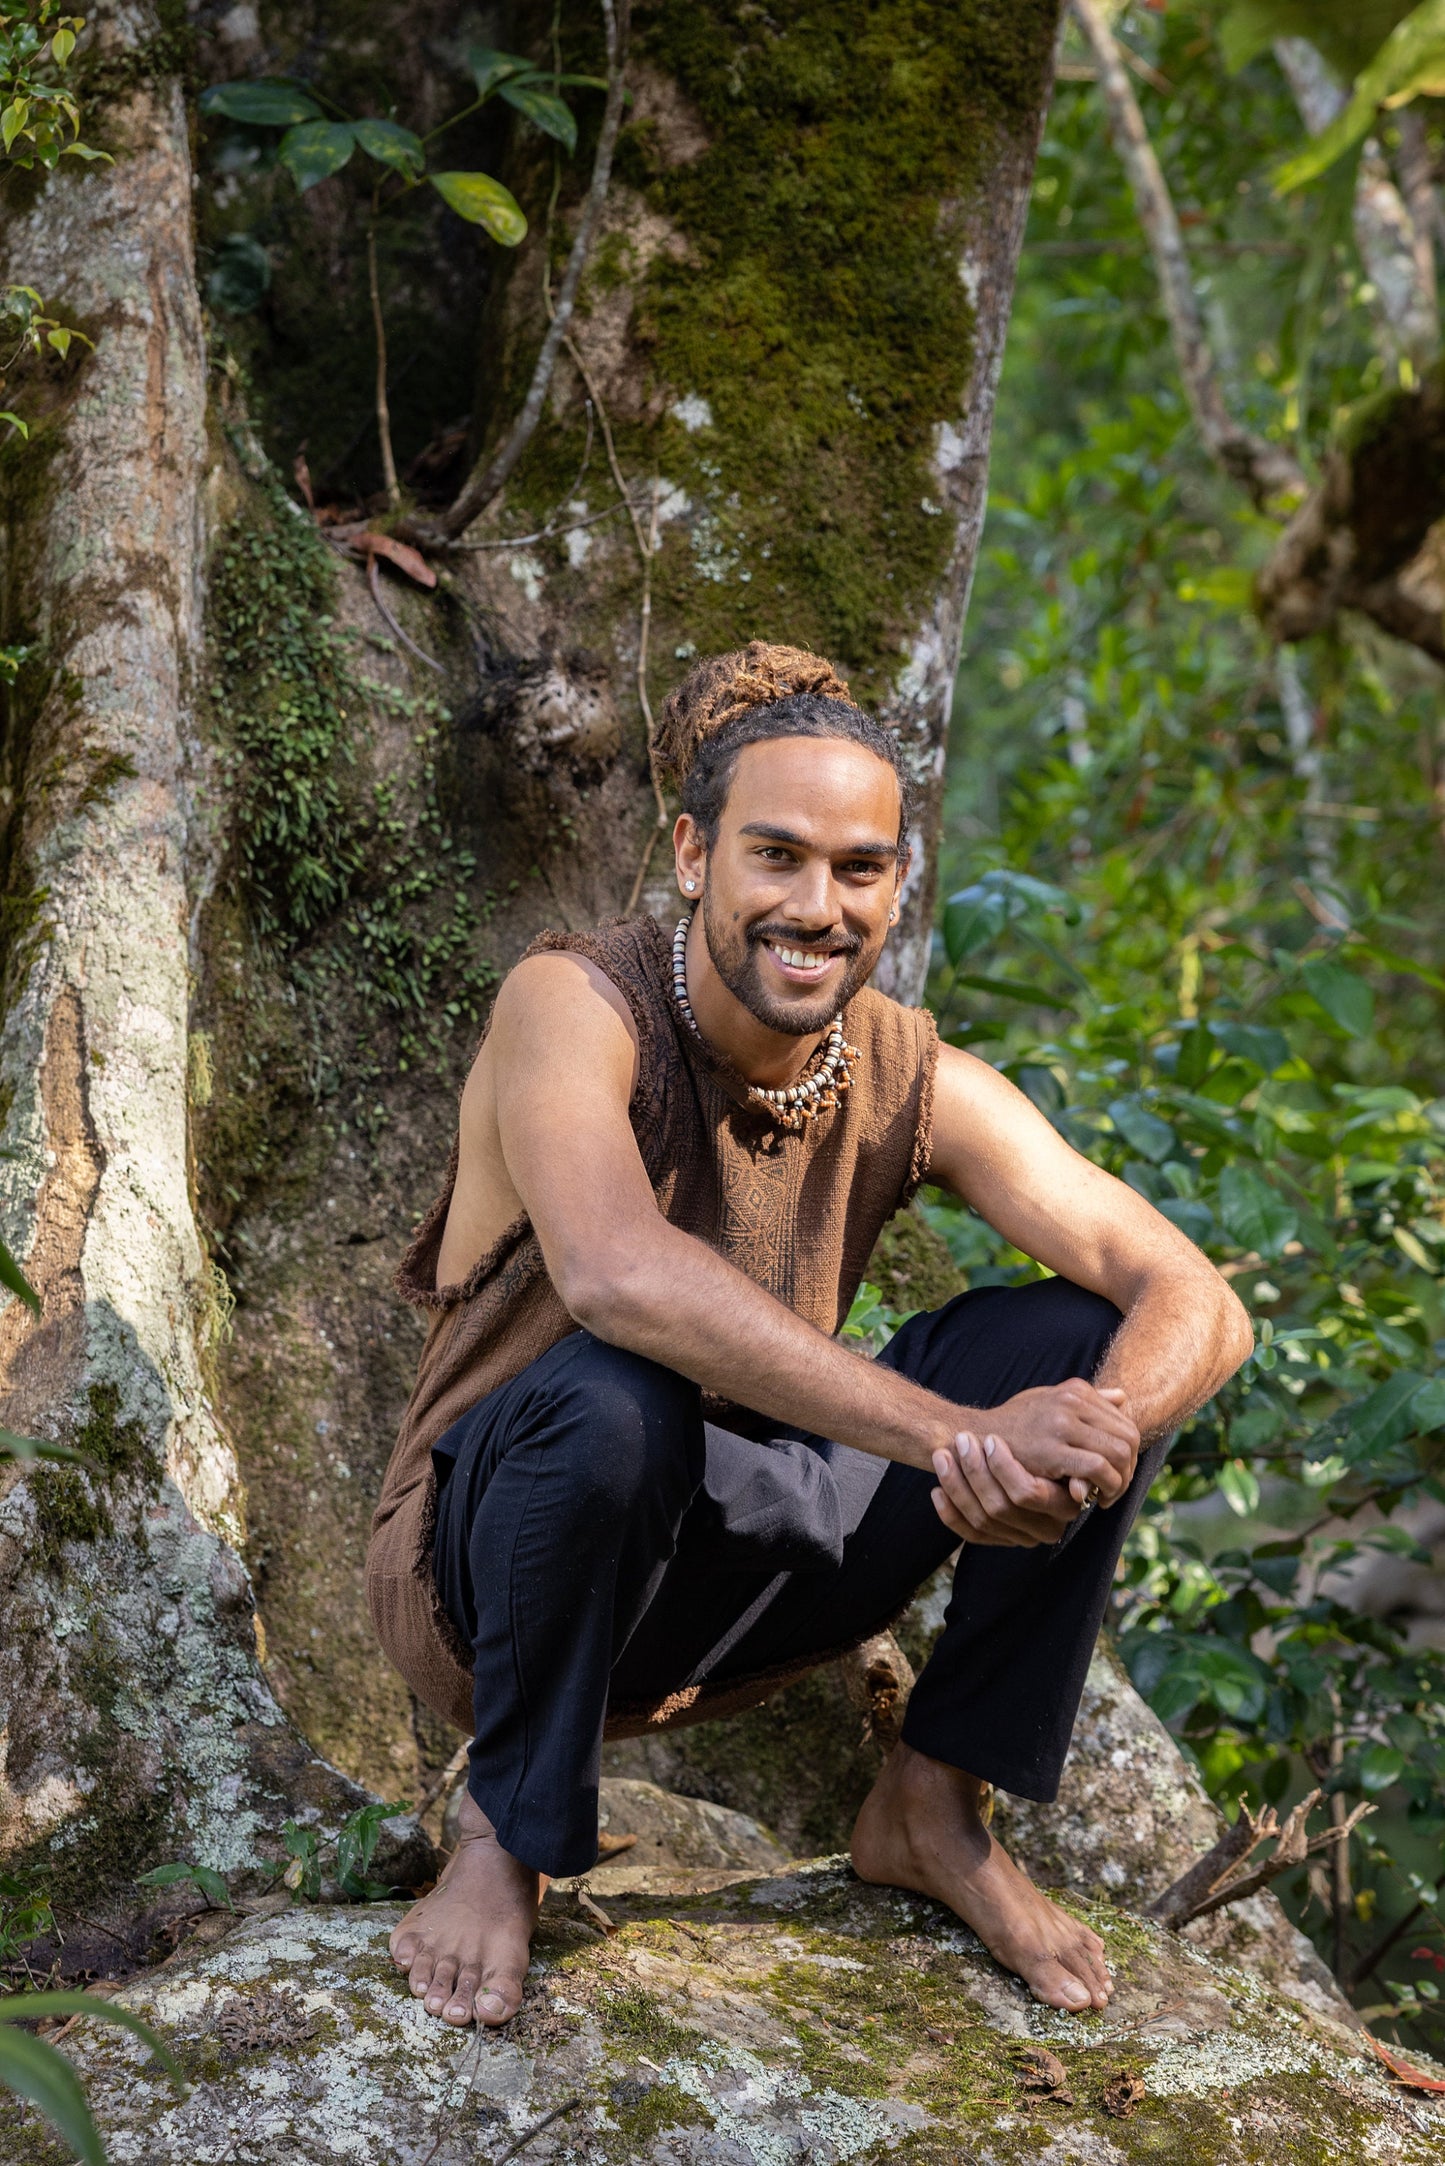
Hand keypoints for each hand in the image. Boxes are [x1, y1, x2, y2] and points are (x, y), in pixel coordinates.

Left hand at [929, 1429, 1078, 1547]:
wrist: (1021, 1461)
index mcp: (1063, 1506)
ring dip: (956, 1485)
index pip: (1029, 1492)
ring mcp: (1018, 1537)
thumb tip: (1114, 1402)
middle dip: (975, 1472)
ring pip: (982, 1520)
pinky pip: (968, 1535)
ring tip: (941, 1454)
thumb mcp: (1063, 1437)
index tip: (989, 1439)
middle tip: (961, 1441)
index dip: (1005, 1468)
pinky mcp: (994, 1540)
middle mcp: (1043, 1529)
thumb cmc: (1045, 1441)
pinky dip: (948, 1514)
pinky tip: (935, 1491)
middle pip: (1001, 1507)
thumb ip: (1081, 1431)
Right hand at [986, 1380, 1140, 1508]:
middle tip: (1114, 1490)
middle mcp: (1073, 1401)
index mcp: (1075, 1390)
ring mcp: (1063, 1423)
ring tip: (1103, 1496)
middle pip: (1128, 1439)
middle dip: (1128, 1469)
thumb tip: (1122, 1396)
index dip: (1129, 1453)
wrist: (972, 1435)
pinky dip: (1102, 1486)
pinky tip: (1089, 1498)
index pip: (1125, 1423)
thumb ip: (1087, 1400)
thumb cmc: (1012, 1424)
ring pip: (1118, 1454)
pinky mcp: (1052, 1449)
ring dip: (1118, 1482)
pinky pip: (1097, 1468)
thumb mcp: (1049, 1401)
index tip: (1118, 1473)